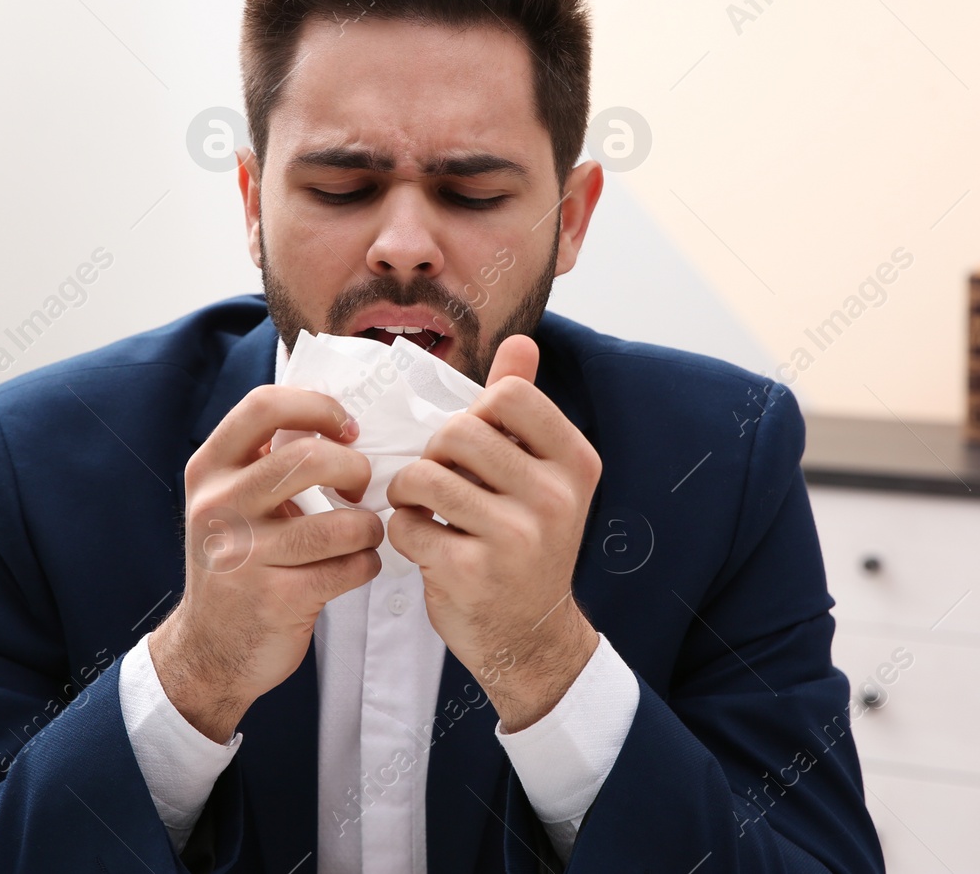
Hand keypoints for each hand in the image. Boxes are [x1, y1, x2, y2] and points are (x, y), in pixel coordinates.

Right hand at [148, 385, 379, 742]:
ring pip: (342, 523)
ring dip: (369, 528)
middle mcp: (219, 506)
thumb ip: (265, 461)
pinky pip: (350, 568)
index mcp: (210, 470)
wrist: (209, 651)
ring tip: (362, 535)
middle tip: (359, 488)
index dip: (318, 407)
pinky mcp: (276, 599)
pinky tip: (354, 567)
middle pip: (310, 458)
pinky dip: (366, 565)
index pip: (264, 406)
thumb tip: (336, 420)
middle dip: (355, 469)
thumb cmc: (236, 565)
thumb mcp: (228, 502)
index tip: (346, 429)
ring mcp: (245, 555)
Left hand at [386, 335, 601, 731]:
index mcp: (574, 463)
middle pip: (458, 432)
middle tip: (441, 482)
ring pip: (423, 475)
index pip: (508, 395)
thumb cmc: (526, 544)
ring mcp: (514, 538)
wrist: (531, 636)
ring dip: (409, 491)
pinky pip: (406, 524)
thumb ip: (525, 410)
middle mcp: (553, 498)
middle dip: (435, 454)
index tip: (475, 448)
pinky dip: (404, 532)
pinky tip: (426, 545)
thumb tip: (521, 342)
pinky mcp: (471, 573)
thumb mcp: (541, 476)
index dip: (475, 414)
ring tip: (426, 509)